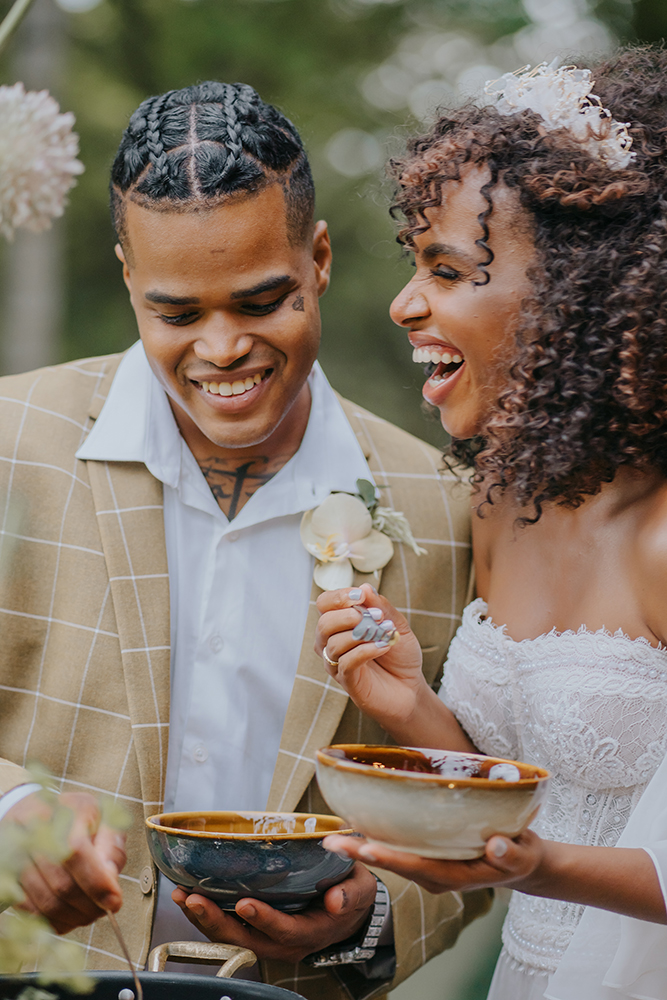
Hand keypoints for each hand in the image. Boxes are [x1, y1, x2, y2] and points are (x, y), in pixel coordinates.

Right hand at [5, 790, 125, 933]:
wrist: (33, 812)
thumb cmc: (76, 818)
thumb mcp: (103, 819)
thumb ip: (112, 845)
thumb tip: (110, 880)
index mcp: (65, 810)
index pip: (75, 851)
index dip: (95, 882)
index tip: (114, 902)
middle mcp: (35, 830)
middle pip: (61, 883)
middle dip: (89, 906)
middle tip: (104, 911)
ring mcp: (15, 854)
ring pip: (45, 902)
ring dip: (73, 917)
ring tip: (89, 913)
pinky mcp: (6, 876)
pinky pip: (29, 910)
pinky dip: (53, 921)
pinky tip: (69, 915)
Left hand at [171, 862, 376, 962]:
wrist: (346, 910)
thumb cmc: (352, 894)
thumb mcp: (361, 889)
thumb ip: (350, 893)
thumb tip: (335, 899)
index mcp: (312, 932)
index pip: (285, 931)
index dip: (264, 920)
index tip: (244, 903)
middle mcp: (285, 943)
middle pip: (247, 940)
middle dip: (218, 922)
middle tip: (195, 900)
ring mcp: (268, 940)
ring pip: (232, 938)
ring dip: (205, 921)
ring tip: (183, 897)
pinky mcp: (257, 932)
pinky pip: (228, 930)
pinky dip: (207, 917)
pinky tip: (189, 897)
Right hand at [315, 584, 426, 731]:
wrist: (411, 688)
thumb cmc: (400, 656)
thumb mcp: (397, 626)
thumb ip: (382, 607)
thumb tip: (364, 587)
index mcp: (340, 625)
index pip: (324, 604)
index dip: (338, 597)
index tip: (361, 595)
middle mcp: (332, 643)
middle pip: (323, 623)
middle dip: (347, 616)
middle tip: (374, 617)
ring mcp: (337, 663)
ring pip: (333, 644)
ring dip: (360, 634)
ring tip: (384, 634)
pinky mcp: (347, 681)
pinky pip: (346, 662)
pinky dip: (365, 651)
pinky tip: (383, 647)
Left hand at [322, 831, 544, 895]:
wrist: (519, 861)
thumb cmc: (520, 856)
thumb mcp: (521, 854)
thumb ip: (509, 852)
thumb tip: (496, 845)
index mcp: (453, 876)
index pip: (415, 866)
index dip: (389, 858)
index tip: (364, 850)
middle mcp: (434, 873)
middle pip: (393, 862)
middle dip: (361, 853)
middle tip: (330, 843)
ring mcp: (429, 865)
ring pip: (391, 855)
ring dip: (362, 845)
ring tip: (332, 835)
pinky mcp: (427, 853)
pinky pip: (397, 847)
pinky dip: (376, 836)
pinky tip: (355, 823)